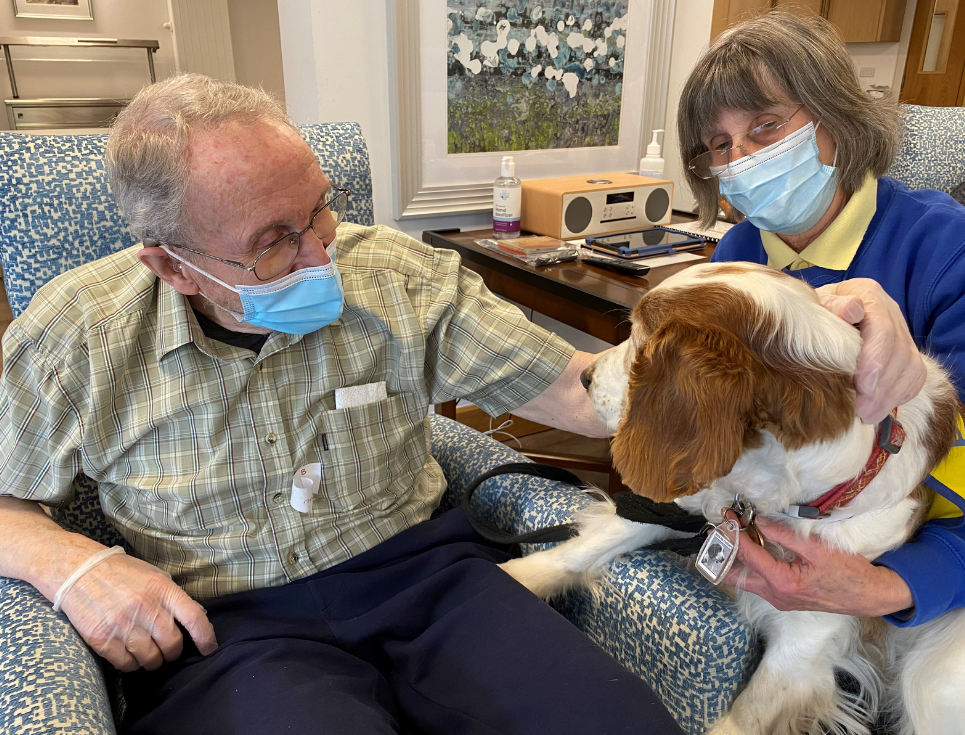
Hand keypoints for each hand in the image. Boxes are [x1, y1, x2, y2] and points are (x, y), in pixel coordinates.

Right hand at [59, 551, 217, 671]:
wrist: (78, 571)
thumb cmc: (120, 573)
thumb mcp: (153, 576)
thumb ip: (173, 596)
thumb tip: (195, 617)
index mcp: (163, 589)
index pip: (195, 617)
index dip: (206, 637)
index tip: (208, 648)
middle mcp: (146, 608)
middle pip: (172, 644)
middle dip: (173, 653)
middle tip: (167, 650)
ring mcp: (124, 625)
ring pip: (151, 659)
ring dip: (152, 661)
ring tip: (148, 654)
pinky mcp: (102, 639)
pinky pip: (126, 664)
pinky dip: (132, 664)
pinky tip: (129, 655)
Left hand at [723, 517, 913, 616]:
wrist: (868, 596)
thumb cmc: (848, 571)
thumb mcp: (817, 547)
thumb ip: (785, 535)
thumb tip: (760, 521)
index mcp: (782, 583)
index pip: (747, 556)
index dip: (734, 534)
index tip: (727, 516)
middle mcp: (775, 596)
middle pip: (736, 574)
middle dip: (722, 551)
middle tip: (718, 529)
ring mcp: (778, 600)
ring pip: (744, 579)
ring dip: (733, 557)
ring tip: (728, 535)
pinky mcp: (783, 598)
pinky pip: (757, 581)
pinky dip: (748, 564)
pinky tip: (748, 547)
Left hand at [816, 280, 925, 423]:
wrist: (822, 312)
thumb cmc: (815, 311)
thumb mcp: (815, 304)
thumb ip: (831, 307)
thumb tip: (852, 309)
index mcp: (869, 295)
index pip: (883, 329)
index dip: (876, 359)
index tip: (862, 386)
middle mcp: (891, 312)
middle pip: (899, 353)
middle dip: (882, 385)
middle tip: (862, 409)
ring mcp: (902, 331)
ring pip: (911, 367)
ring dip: (890, 395)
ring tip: (868, 414)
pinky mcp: (906, 351)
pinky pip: (915, 376)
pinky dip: (900, 395)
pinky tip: (880, 408)